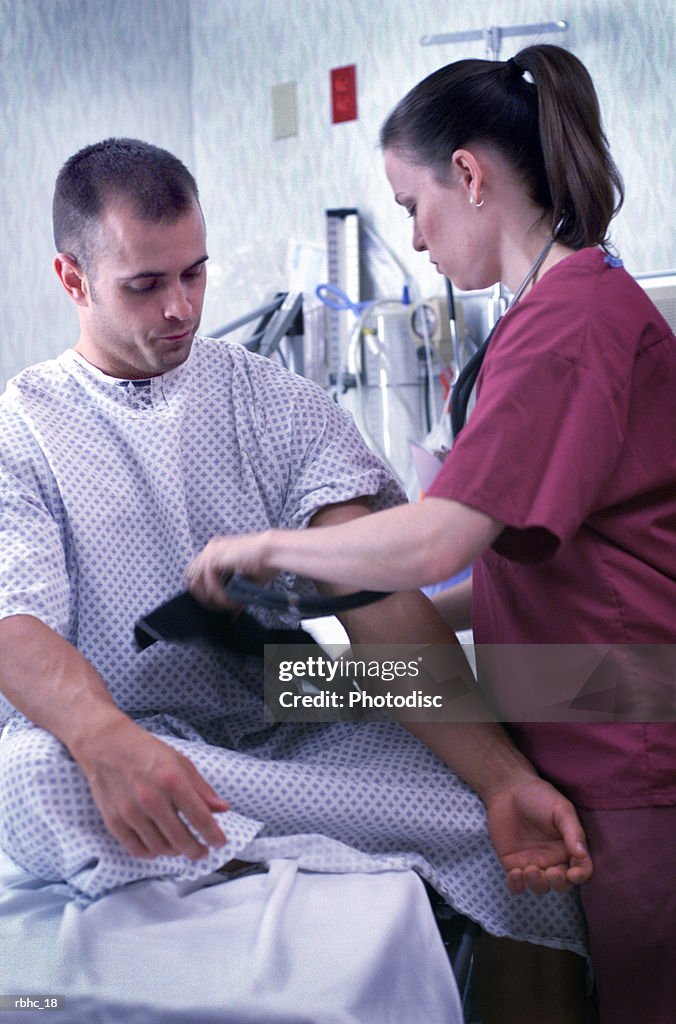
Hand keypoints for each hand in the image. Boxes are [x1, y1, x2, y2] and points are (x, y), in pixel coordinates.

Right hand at [75, 716, 229, 859]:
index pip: (200, 818)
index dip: (214, 835)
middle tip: (203, 852)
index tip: (220, 843)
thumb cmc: (147, 752)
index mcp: (172, 780)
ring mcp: (131, 812)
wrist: (106, 745)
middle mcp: (152, 799)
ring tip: (183, 847)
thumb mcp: (181, 762)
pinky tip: (160, 846)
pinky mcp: (114, 821)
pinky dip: (152, 853)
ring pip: (160, 848)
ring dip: (176, 852)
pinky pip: (137, 849)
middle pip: (181, 839)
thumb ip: (202, 788)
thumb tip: (223, 809)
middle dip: (197, 851)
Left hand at [185, 533, 274, 609]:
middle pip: (192, 580)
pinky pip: (209, 585)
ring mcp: (209, 553)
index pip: (198, 575)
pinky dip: (220, 596)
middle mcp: (209, 550)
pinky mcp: (213, 559)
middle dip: (205, 598)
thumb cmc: (265, 563)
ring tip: (228, 605)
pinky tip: (232, 601)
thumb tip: (232, 613)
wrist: (273, 551)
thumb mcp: (244, 580)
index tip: (219, 605)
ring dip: (212, 599)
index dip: (205, 593)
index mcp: (216, 551)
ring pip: (197, 584)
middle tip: (220, 608)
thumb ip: (234, 594)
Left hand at [484, 776, 592, 894]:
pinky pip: (516, 885)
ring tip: (530, 870)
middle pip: (562, 884)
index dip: (580, 875)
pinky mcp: (512, 865)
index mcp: (569, 848)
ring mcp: (533, 864)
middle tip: (551, 872)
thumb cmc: (539, 796)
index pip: (581, 869)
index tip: (573, 874)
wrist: (508, 789)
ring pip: (540, 887)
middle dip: (558, 883)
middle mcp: (553, 860)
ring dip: (537, 885)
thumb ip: (573, 831)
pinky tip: (515, 873)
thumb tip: (582, 854)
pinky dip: (517, 886)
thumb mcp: (561, 809)